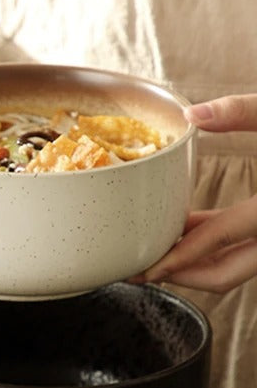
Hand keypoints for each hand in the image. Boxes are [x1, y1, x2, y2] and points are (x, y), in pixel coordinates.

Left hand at [137, 94, 256, 291]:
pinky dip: (217, 249)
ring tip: (158, 247)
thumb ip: (243, 112)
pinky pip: (245, 255)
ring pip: (233, 269)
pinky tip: (192, 229)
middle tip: (142, 269)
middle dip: (178, 276)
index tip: (145, 269)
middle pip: (222, 276)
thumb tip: (190, 115)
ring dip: (195, 263)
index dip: (176, 258)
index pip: (216, 241)